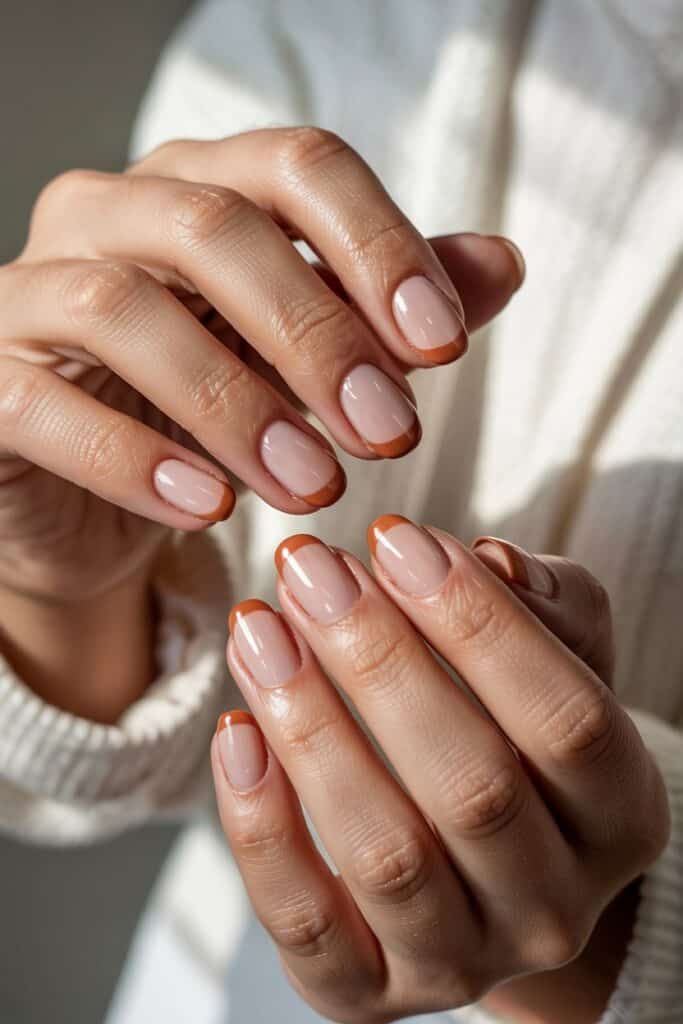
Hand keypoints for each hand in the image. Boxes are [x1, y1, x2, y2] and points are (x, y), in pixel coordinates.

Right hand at [0, 128, 520, 605]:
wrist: (95, 498)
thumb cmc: (209, 412)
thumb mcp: (306, 359)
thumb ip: (388, 310)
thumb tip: (501, 264)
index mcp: (197, 188)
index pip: (296, 166)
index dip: (379, 245)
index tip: (446, 347)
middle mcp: (106, 216)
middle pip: (213, 229)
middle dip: (317, 333)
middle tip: (390, 432)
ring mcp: (30, 294)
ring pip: (123, 308)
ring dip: (236, 403)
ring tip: (314, 487)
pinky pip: (45, 407)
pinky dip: (135, 459)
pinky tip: (210, 510)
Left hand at [212, 518, 668, 1022]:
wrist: (488, 867)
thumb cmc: (519, 734)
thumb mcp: (559, 658)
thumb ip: (547, 602)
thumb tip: (490, 559)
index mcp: (621, 814)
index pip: (569, 719)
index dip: (480, 622)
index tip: (393, 538)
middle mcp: (553, 906)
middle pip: (473, 786)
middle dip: (379, 658)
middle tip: (308, 567)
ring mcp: (461, 961)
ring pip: (386, 856)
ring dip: (312, 726)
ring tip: (257, 628)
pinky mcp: (366, 993)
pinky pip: (306, 924)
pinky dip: (262, 826)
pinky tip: (234, 727)